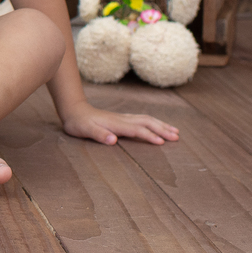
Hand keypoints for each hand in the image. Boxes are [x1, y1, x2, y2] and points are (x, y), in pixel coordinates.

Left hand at [61, 100, 178, 145]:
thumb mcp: (84, 130)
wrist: (74, 110)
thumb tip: (113, 140)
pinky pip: (142, 119)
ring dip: (161, 125)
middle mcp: (122, 119)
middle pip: (146, 122)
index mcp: (116, 124)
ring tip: (175, 132)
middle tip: (177, 137)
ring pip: (146, 119)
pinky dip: (154, 122)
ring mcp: (123, 118)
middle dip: (162, 129)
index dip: (149, 136)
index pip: (137, 130)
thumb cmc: (79, 123)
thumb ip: (99, 135)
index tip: (162, 142)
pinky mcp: (122, 119)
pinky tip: (159, 126)